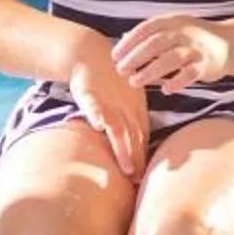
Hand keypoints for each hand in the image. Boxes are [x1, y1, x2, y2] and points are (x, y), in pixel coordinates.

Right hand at [65, 52, 149, 177]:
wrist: (91, 53)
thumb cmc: (109, 79)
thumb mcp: (126, 99)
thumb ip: (131, 121)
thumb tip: (136, 145)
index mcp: (135, 110)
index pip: (142, 137)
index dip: (143, 157)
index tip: (143, 177)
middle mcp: (125, 108)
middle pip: (133, 137)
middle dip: (137, 160)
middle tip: (139, 181)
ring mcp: (108, 102)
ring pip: (117, 127)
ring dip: (122, 147)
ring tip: (126, 166)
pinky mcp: (90, 94)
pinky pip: (94, 106)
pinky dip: (97, 115)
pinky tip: (98, 126)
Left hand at [111, 14, 232, 94]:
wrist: (230, 44)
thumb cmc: (193, 38)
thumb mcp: (173, 29)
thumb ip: (150, 34)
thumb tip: (123, 38)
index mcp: (173, 21)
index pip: (147, 29)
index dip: (129, 42)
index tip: (114, 56)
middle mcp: (184, 32)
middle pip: (156, 43)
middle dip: (136, 57)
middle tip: (120, 70)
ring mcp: (197, 48)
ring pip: (171, 59)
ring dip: (151, 71)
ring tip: (135, 82)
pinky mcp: (208, 64)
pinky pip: (190, 73)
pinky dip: (177, 81)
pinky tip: (165, 89)